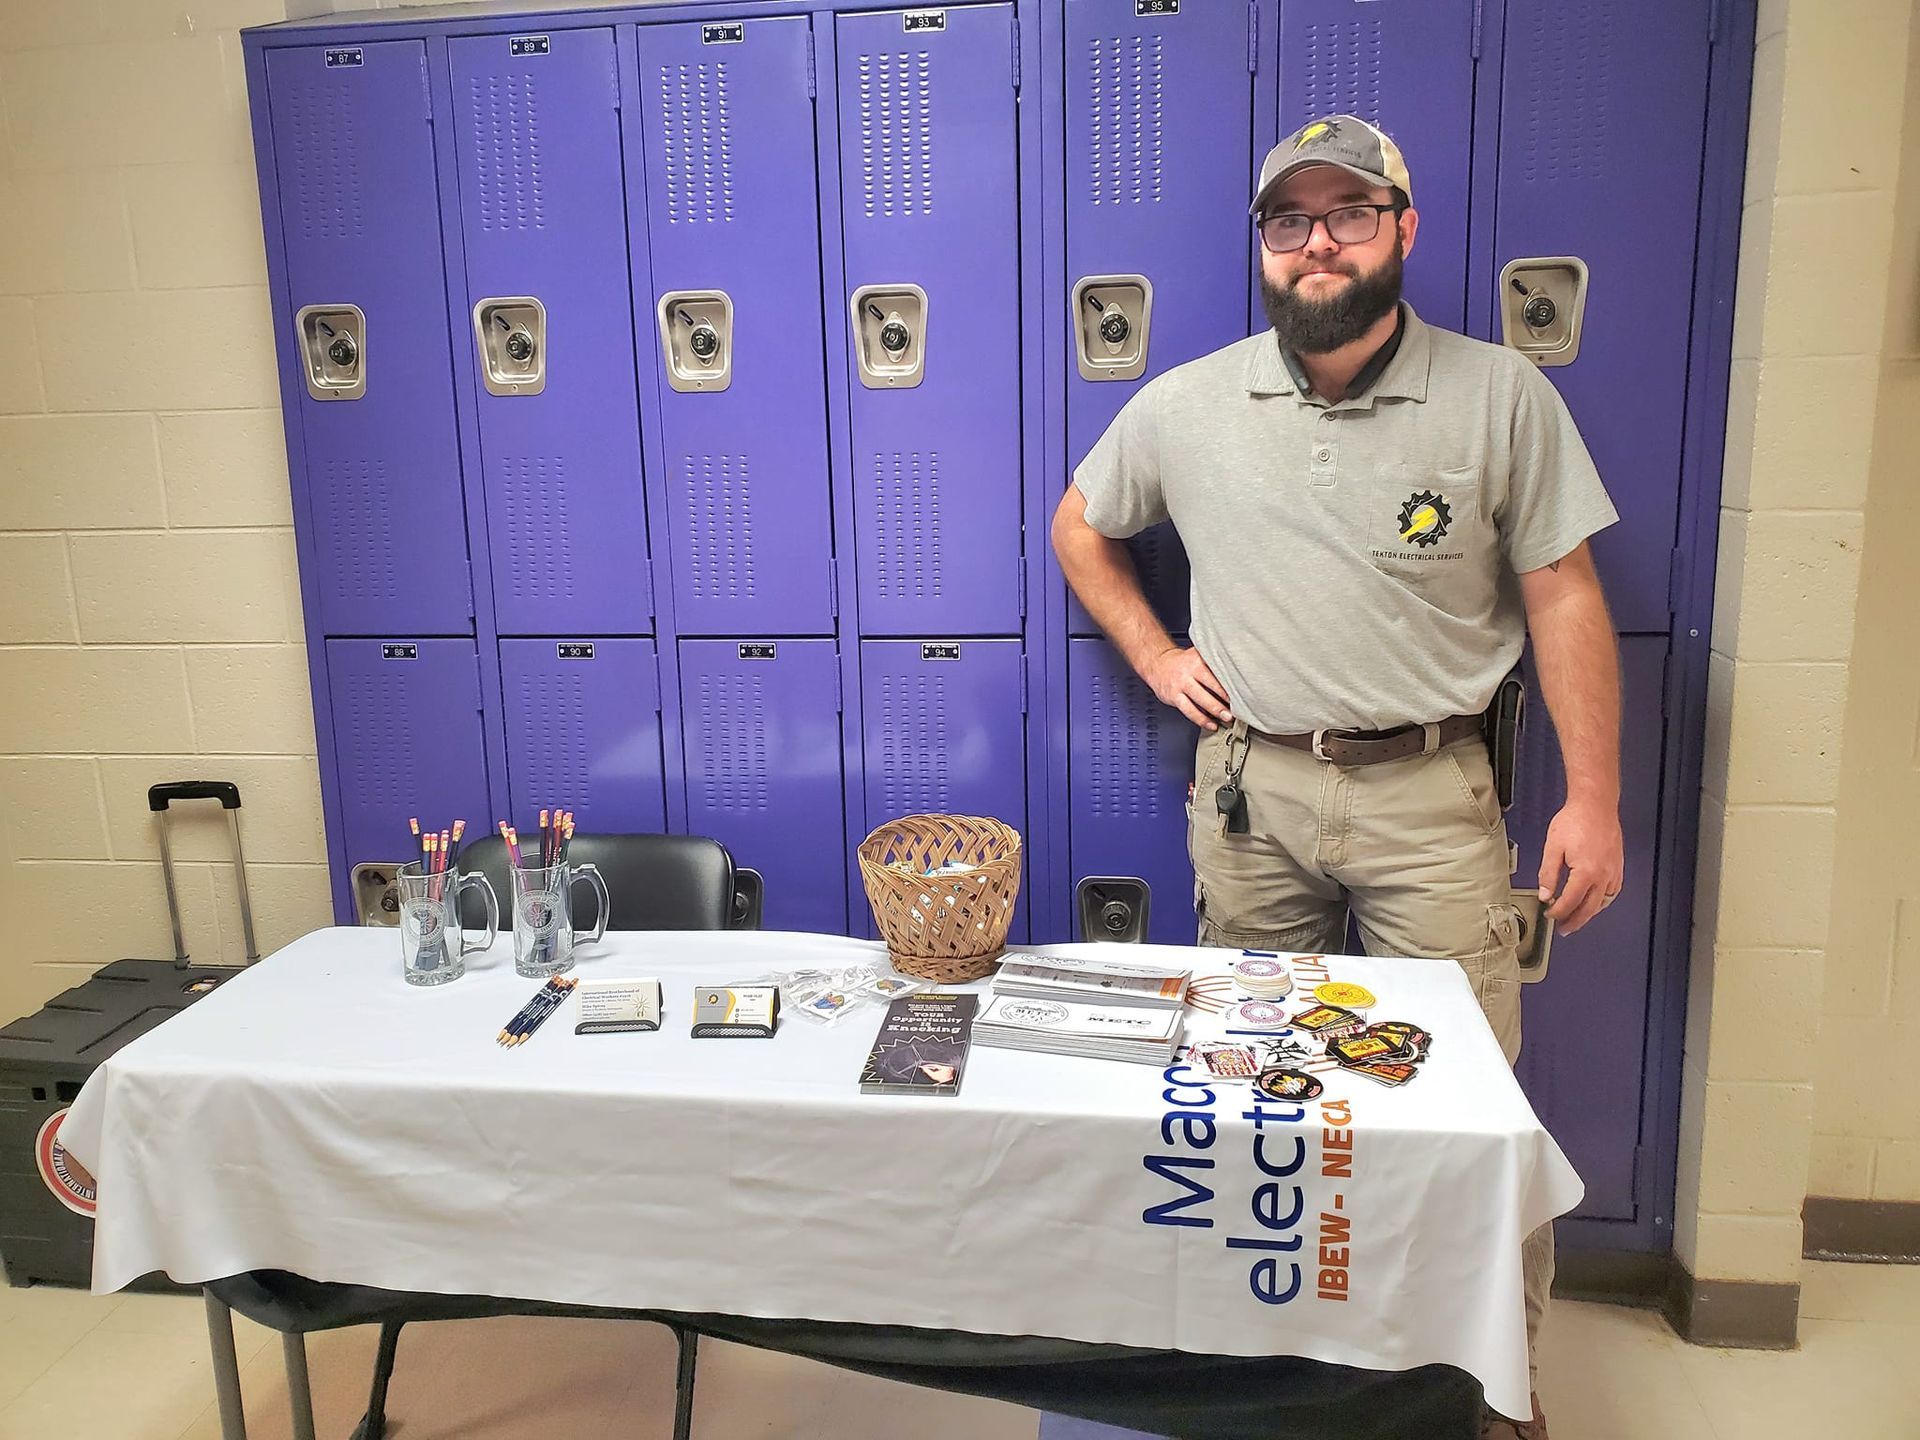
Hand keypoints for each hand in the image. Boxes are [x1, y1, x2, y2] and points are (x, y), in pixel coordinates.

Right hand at [1141, 645, 1233, 729]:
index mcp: (1198, 659)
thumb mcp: (1198, 655)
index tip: (1242, 692)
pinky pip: (1189, 711)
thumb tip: (1237, 678)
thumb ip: (1214, 663)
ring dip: (1214, 711)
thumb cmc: (1182, 663)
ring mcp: (1181, 684)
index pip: (1217, 671)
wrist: (1157, 664)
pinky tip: (1211, 725)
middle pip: (1210, 685)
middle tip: (1237, 708)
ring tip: (1226, 719)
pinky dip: (1201, 719)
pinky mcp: (1174, 696)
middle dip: (1225, 698)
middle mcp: (1189, 671)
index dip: (1230, 683)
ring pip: (1200, 700)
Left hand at [1537, 796, 1624, 933]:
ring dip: (1590, 913)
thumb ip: (1548, 874)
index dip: (1558, 912)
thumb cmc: (1575, 820)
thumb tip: (1545, 894)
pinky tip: (1594, 901)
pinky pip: (1612, 891)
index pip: (1570, 902)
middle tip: (1564, 929)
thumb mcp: (1553, 847)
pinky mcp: (1618, 866)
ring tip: (1577, 918)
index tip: (1550, 915)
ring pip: (1603, 902)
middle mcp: (1603, 875)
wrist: (1595, 804)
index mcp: (1586, 872)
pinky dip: (1602, 901)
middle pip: (1589, 908)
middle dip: (1575, 921)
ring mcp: (1614, 871)